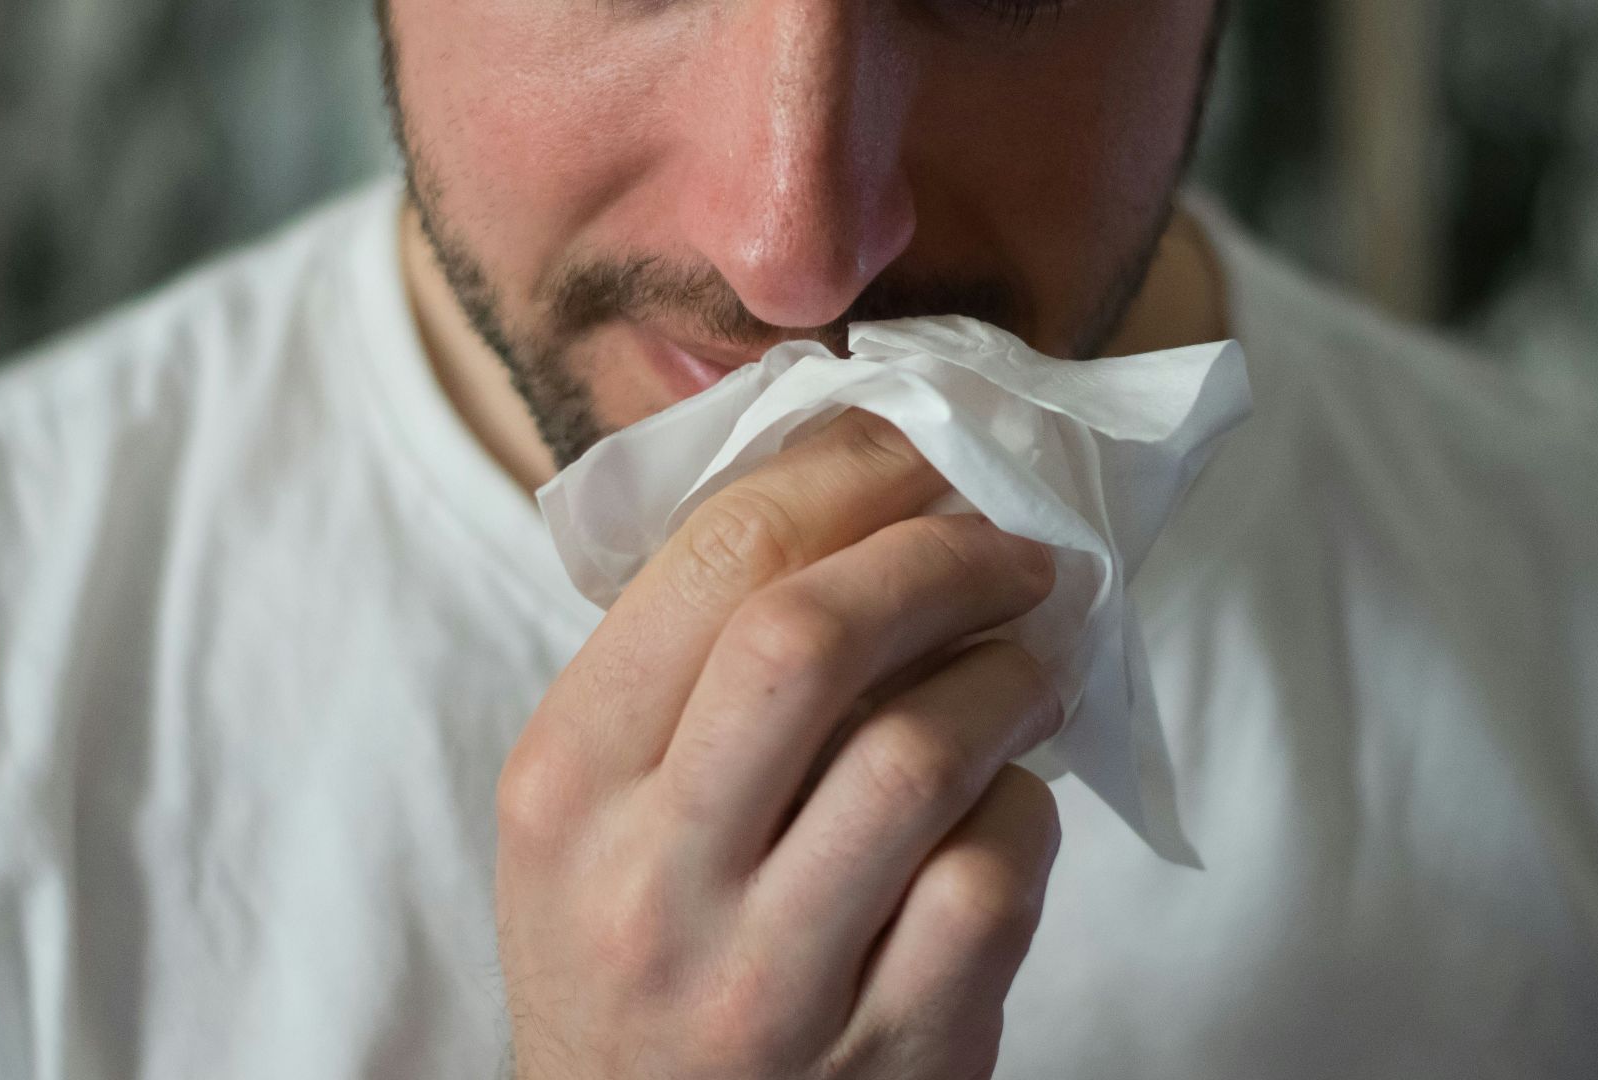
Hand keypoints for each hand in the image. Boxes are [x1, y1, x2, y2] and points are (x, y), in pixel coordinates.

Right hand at [496, 410, 1063, 1079]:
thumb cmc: (627, 948)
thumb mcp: (589, 808)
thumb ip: (683, 666)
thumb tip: (856, 492)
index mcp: (566, 781)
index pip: (714, 559)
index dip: (847, 472)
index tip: (921, 450)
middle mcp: (650, 878)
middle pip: (812, 637)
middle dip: (940, 556)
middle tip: (1011, 547)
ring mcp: (768, 976)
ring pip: (923, 754)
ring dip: (1008, 676)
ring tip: (1031, 660)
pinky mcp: (886, 1051)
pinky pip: (994, 879)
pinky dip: (1025, 810)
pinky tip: (1006, 800)